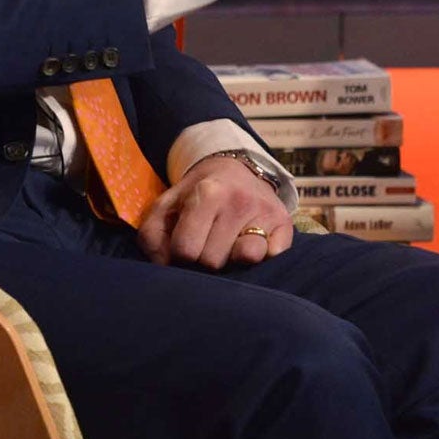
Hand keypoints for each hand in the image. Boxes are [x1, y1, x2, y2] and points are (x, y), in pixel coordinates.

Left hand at [135, 153, 293, 269]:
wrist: (235, 171)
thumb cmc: (195, 196)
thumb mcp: (165, 207)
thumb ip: (152, 238)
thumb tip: (167, 267)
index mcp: (207, 194)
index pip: (185, 250)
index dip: (179, 254)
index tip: (183, 244)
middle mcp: (239, 200)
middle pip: (213, 260)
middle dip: (204, 259)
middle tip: (207, 241)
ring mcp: (266, 211)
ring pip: (244, 260)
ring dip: (232, 261)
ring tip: (227, 245)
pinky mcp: (285, 224)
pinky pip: (272, 257)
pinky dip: (260, 259)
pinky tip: (248, 244)